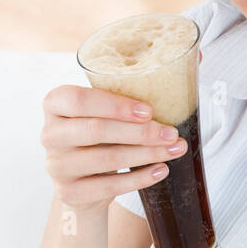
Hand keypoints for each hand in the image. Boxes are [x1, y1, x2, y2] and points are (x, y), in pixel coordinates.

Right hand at [40, 84, 187, 209]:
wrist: (84, 184)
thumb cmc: (101, 136)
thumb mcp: (108, 110)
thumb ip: (138, 85)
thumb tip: (196, 54)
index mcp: (55, 103)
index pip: (78, 100)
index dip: (114, 105)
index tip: (149, 110)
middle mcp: (50, 134)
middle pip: (96, 130)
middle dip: (140, 132)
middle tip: (171, 133)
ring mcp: (56, 166)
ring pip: (107, 159)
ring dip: (146, 155)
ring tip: (174, 149)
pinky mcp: (69, 193)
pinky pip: (109, 186)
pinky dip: (139, 179)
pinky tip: (160, 170)